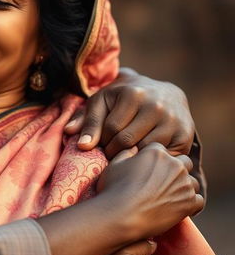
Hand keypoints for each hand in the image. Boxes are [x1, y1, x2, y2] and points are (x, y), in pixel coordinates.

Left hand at [64, 68, 194, 158]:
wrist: (166, 94)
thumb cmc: (125, 99)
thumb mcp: (103, 102)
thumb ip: (86, 117)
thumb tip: (69, 133)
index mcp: (133, 94)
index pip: (110, 129)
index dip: (102, 140)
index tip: (101, 143)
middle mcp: (156, 106)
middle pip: (126, 142)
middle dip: (113, 151)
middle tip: (111, 153)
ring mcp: (173, 121)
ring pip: (144, 152)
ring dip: (131, 158)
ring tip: (125, 154)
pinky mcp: (185, 135)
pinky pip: (161, 157)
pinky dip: (149, 161)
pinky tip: (142, 156)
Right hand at [96, 143, 203, 240]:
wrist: (122, 216)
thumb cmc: (115, 189)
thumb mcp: (114, 164)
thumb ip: (127, 152)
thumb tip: (134, 148)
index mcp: (157, 153)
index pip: (162, 150)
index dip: (155, 160)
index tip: (149, 170)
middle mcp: (175, 165)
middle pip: (183, 162)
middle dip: (174, 170)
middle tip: (161, 183)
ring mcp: (184, 184)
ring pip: (192, 182)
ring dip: (183, 187)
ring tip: (168, 197)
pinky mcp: (190, 203)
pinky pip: (198, 200)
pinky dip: (190, 204)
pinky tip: (177, 207)